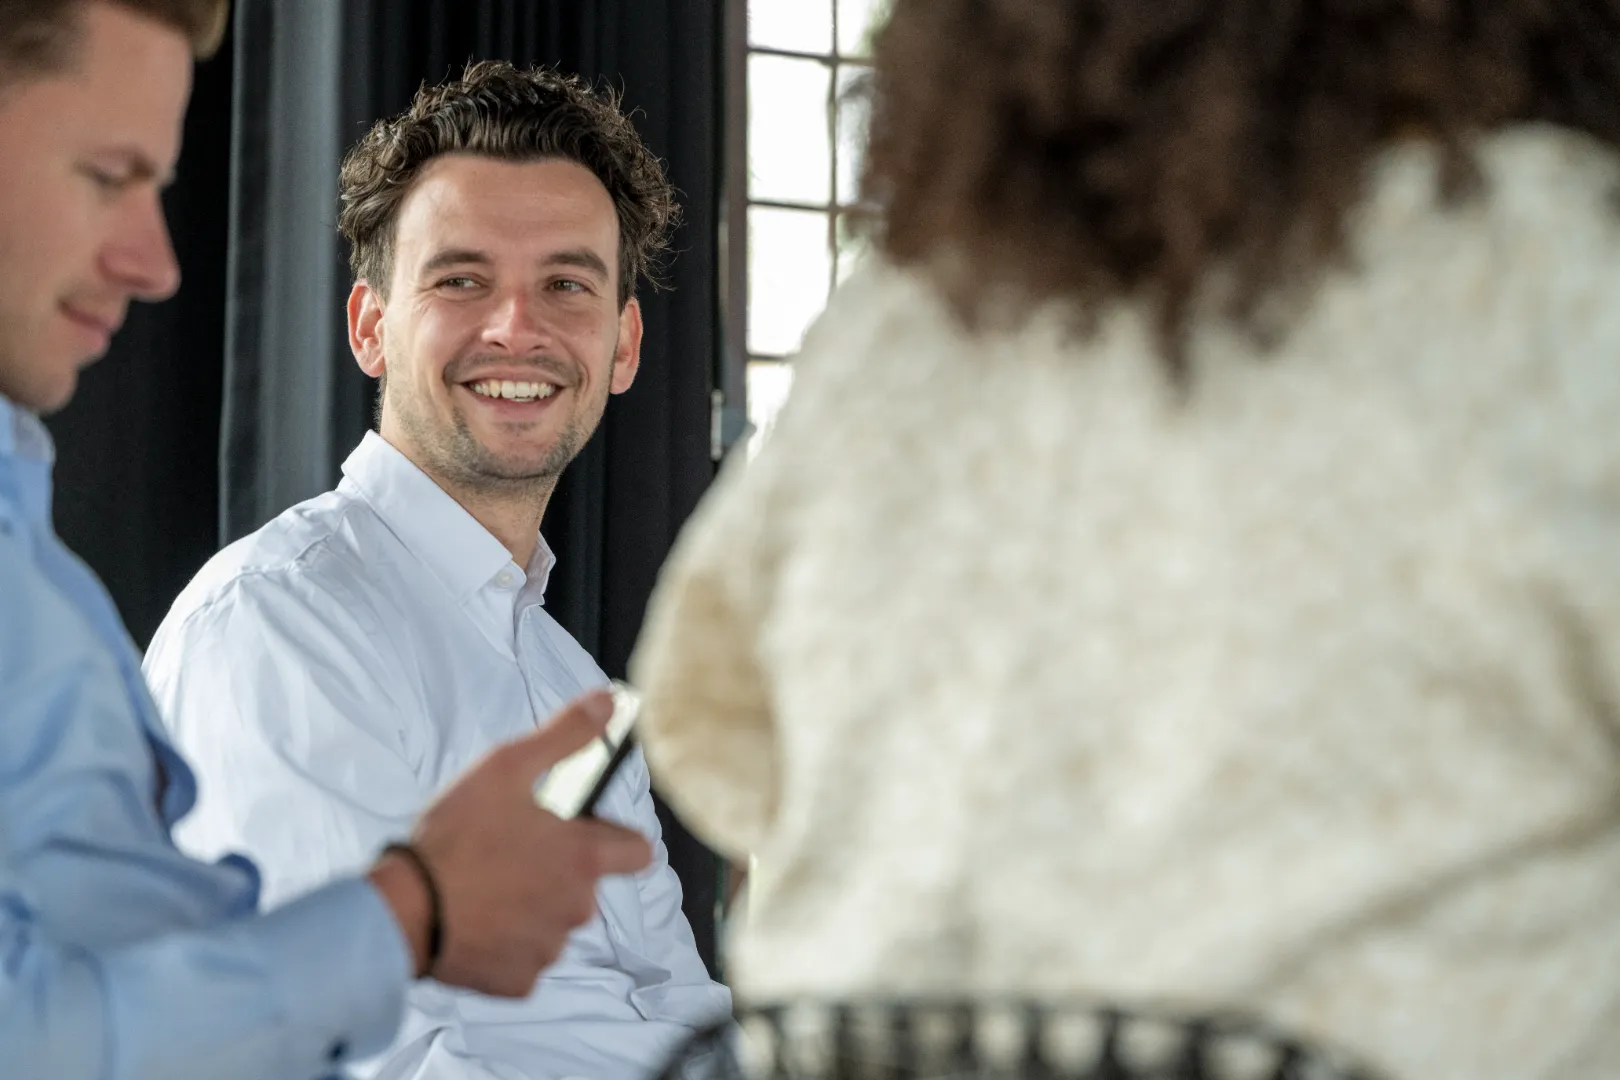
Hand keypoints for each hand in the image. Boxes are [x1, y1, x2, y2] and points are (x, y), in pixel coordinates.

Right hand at [369, 689, 652, 995]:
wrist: (402, 910)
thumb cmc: (454, 837)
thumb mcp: (506, 767)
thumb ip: (565, 736)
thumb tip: (609, 702)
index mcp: (583, 858)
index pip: (638, 852)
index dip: (612, 838)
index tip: (578, 831)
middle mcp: (577, 908)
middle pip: (586, 885)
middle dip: (558, 870)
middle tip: (510, 851)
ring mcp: (548, 949)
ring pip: (553, 922)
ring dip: (530, 905)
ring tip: (486, 883)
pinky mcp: (518, 981)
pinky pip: (523, 957)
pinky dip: (504, 942)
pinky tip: (474, 919)